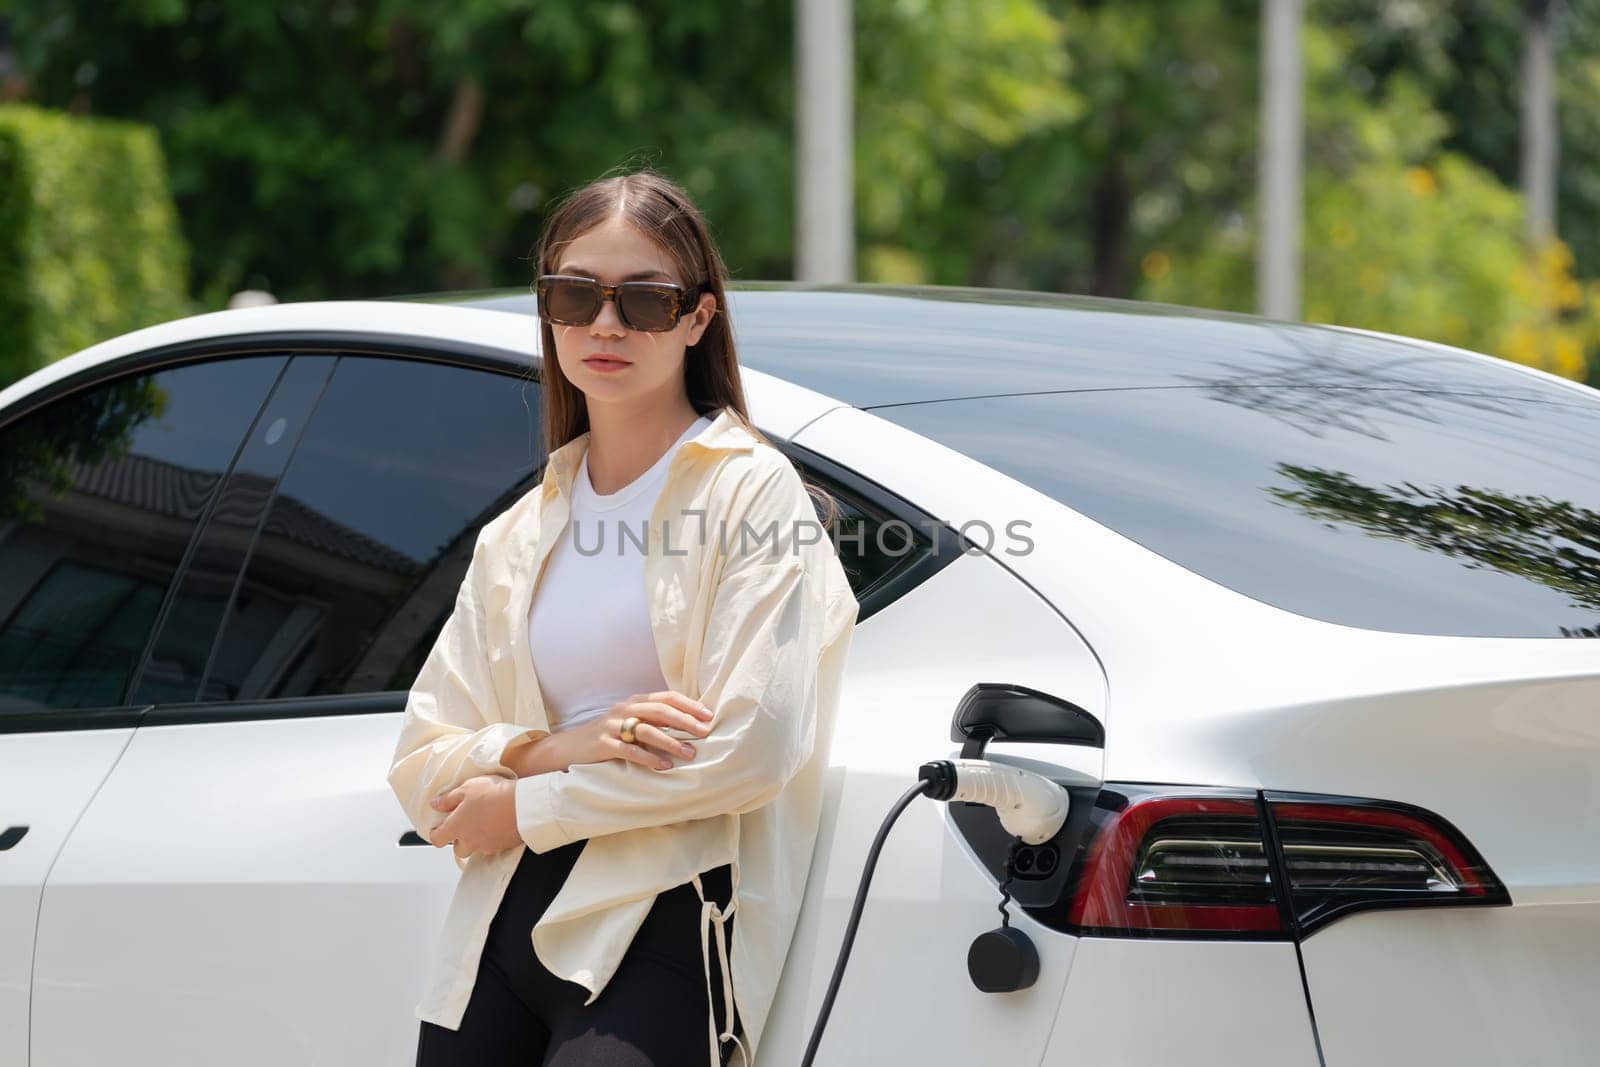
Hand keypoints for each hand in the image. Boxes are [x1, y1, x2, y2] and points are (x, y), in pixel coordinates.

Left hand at [429, 776, 520, 861]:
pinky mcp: (502, 847)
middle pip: (458, 849)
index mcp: (457, 827)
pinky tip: (499, 823)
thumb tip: (436, 804)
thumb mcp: (467, 788)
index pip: (437, 839)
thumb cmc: (495, 795)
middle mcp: (470, 841)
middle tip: (466, 824)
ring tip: (486, 821)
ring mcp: (487, 845)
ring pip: (477, 848)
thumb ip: (448, 798)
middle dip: (459, 839)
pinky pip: (493, 845)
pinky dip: (493, 837)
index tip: (438, 827)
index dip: (436, 833)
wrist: (523, 805)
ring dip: (477, 838)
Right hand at [561, 690, 714, 771]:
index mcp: (635, 701)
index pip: (666, 697)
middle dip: (685, 721)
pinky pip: (628, 750)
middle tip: (705, 733)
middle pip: (660, 711)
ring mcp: (612, 726)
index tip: (709, 715)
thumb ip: (655, 719)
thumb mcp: (632, 721)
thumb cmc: (610, 735)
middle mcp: (625, 709)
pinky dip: (648, 758)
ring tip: (689, 754)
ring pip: (646, 730)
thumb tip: (690, 724)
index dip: (689, 704)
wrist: (571, 746)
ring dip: (671, 742)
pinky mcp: (602, 744)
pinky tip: (663, 766)